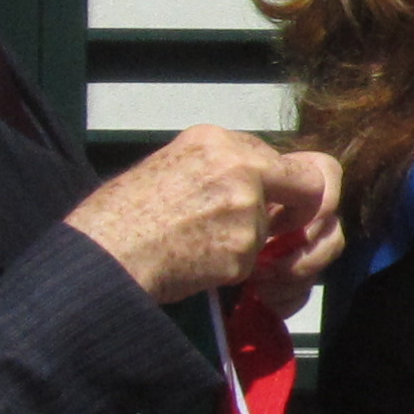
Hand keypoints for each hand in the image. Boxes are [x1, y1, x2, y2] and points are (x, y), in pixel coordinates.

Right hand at [66, 129, 345, 305]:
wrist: (102, 254)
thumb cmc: (120, 215)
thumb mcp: (168, 166)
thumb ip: (217, 169)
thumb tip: (251, 187)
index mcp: (216, 140)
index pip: (277, 157)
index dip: (279, 186)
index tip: (269, 205)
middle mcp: (239, 164)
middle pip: (312, 181)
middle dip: (305, 210)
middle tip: (284, 232)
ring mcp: (245, 206)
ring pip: (279, 229)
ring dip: (254, 247)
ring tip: (208, 252)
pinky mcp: (243, 248)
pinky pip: (256, 264)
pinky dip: (235, 273)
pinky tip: (200, 269)